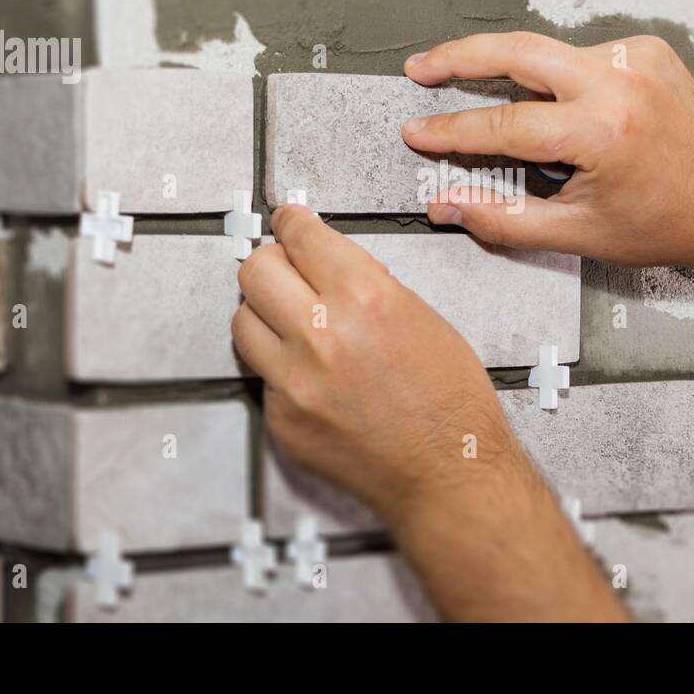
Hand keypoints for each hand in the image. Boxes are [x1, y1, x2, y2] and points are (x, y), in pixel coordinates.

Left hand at [231, 205, 629, 619]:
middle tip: (287, 271)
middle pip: (254, 271)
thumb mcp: (422, 316)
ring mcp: (293, 381)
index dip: (292, 222)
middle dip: (271, 263)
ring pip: (242, 322)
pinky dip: (282, 368)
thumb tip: (328, 265)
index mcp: (364, 297)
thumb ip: (368, 285)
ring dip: (266, 315)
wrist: (450, 472)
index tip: (289, 220)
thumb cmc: (451, 399)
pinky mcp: (281, 419)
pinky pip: (262, 375)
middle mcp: (320, 334)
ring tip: (294, 325)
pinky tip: (314, 378)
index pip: (300, 236)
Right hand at [402, 31, 693, 268]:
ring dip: (509, 69)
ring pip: (546, 49)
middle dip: (459, 56)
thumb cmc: (669, 220)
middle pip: (516, 50)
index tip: (419, 132)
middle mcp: (618, 82)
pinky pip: (578, 55)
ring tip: (473, 88)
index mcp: (601, 131)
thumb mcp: (581, 234)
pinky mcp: (644, 49)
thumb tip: (448, 204)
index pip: (504, 124)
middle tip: (420, 68)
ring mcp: (634, 58)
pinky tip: (556, 105)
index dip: (453, 130)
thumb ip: (506, 219)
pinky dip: (555, 76)